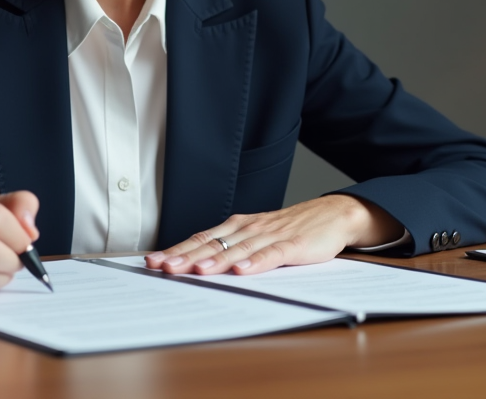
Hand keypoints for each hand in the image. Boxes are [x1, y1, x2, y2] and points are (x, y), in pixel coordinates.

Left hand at [144, 195, 400, 275]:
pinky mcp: (291, 245)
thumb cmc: (292, 229)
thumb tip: (197, 265)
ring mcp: (270, 236)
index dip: (177, 250)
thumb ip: (231, 249)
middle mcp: (248, 228)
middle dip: (185, 257)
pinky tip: (241, 271)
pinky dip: (254, 263)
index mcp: (237, 227)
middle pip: (212, 244)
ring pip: (236, 249)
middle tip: (162, 267)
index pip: (201, 239)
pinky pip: (270, 255)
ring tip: (195, 271)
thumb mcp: (257, 238)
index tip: (153, 261)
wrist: (332, 215)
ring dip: (214, 261)